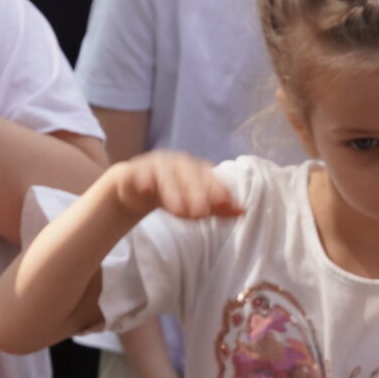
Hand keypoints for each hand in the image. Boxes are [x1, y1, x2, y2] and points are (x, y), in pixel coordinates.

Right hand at [109, 151, 243, 222]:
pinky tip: (146, 191)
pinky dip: (143, 179)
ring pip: (166, 174)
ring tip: (178, 212)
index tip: (226, 206)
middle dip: (196, 193)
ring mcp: (155, 164)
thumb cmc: (173, 194)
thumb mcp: (195, 202)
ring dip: (172, 192)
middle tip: (201, 214)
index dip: (218, 190)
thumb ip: (218, 206)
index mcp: (195, 168)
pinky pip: (140, 172)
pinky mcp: (135, 170)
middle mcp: (177, 163)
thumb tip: (243, 212)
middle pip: (189, 174)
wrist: (137, 187)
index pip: (209, 177)